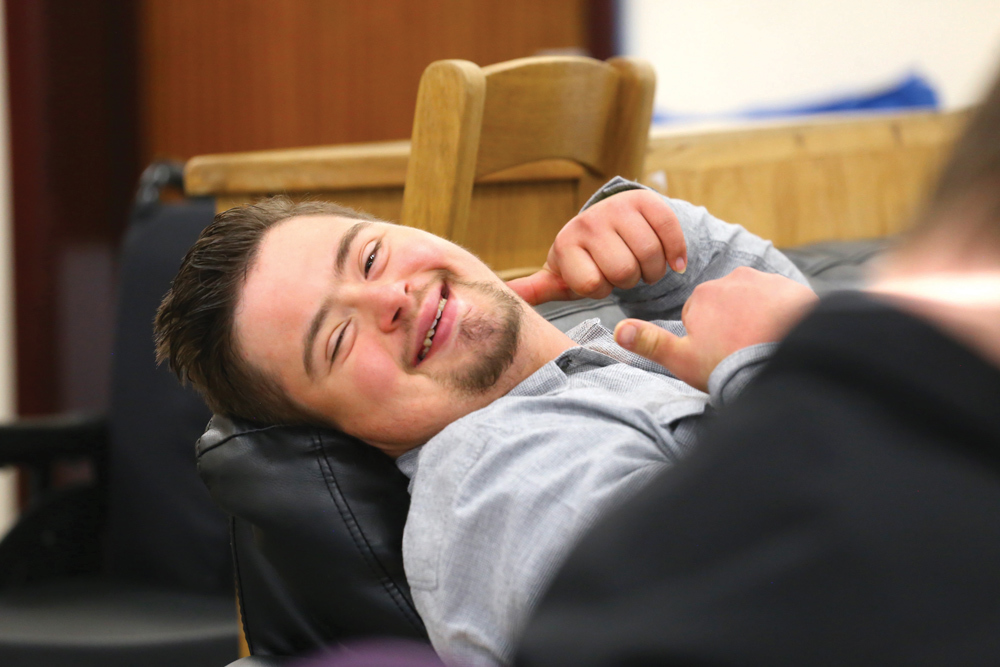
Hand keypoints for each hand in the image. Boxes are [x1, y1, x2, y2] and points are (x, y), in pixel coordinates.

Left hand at [507, 189, 687, 304]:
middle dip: (629, 281)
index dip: (601, 290)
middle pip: (624, 272)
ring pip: (649, 256)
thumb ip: (536, 290)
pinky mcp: (646, 200)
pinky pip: (670, 233)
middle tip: (622, 273)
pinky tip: (672, 261)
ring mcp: (618, 208)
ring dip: (654, 271)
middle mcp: (588, 222)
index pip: (593, 285)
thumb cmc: (585, 261)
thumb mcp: (561, 277)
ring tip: (642, 267)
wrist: (610, 223)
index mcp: (566, 244)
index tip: (597, 281)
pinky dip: (676, 253)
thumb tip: (504, 293)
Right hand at [614, 267, 817, 390]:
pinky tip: (784, 337)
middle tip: (740, 352)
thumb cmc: (728, 365)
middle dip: (731, 324)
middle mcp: (732, 279)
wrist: (784, 363)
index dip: (706, 339)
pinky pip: (783, 301)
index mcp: (702, 295)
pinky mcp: (793, 288)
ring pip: (754, 302)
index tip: (718, 355)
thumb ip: (649, 342)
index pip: (698, 315)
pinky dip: (783, 315)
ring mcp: (765, 282)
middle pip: (727, 305)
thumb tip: (618, 329)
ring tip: (762, 346)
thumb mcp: (682, 360)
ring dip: (756, 318)